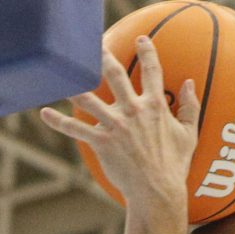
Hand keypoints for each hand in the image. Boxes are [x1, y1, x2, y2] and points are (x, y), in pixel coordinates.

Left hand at [42, 37, 199, 211]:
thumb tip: (190, 82)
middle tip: (94, 45)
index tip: (140, 40)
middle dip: (102, 55)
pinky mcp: (102, 143)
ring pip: (88, 97)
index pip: (152, 70)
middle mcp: (133, 110)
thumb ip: (190, 106)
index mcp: (155, 105)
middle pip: (114, 73)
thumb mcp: (188, 135)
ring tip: (60, 73)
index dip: (146, 51)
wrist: (156, 193)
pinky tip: (44, 113)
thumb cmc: (174, 167)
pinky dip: (58, 121)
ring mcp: (116, 126)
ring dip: (73, 83)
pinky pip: (76, 129)